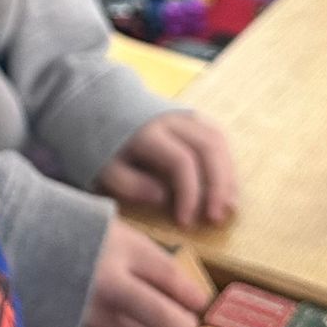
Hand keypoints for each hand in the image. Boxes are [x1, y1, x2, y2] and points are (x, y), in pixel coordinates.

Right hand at [80, 217, 212, 326]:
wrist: (11, 237)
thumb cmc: (69, 227)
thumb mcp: (112, 230)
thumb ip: (144, 259)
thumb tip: (181, 293)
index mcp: (125, 250)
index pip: (175, 281)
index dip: (193, 297)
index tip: (200, 304)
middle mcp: (111, 285)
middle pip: (168, 322)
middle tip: (183, 325)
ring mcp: (90, 314)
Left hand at [97, 110, 238, 227]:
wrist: (97, 103)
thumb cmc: (100, 143)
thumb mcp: (102, 166)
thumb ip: (129, 183)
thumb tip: (162, 197)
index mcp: (148, 131)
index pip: (182, 162)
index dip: (189, 194)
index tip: (185, 223)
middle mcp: (172, 118)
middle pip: (209, 148)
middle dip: (219, 185)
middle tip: (217, 218)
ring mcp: (184, 114)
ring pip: (218, 140)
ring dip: (228, 175)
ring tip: (229, 206)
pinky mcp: (191, 116)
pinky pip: (216, 136)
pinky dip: (225, 162)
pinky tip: (226, 186)